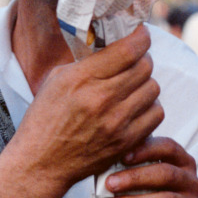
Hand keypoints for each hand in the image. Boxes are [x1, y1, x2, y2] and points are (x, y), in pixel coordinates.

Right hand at [0, 25, 163, 197]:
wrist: (41, 163)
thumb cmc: (45, 118)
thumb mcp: (56, 79)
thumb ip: (87, 62)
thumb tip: (113, 44)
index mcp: (82, 78)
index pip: (128, 50)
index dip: (141, 37)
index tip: (141, 34)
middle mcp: (102, 99)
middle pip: (145, 67)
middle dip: (142, 58)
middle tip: (134, 60)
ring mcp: (117, 122)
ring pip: (153, 89)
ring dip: (145, 83)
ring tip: (133, 85)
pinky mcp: (126, 141)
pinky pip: (156, 114)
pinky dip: (150, 107)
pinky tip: (136, 106)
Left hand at [104, 137, 197, 197]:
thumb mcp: (148, 181)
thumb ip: (135, 169)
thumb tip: (106, 164)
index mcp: (183, 162)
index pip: (168, 147)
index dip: (146, 149)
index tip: (121, 156)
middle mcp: (191, 181)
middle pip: (166, 174)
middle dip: (135, 178)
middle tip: (110, 184)